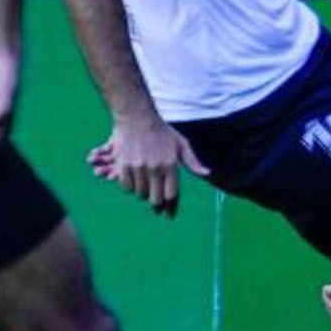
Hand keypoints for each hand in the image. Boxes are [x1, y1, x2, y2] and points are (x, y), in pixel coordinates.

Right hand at [88, 112, 208, 216]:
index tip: (169, 215)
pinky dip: (130, 187)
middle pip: (156, 199)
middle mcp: (155, 168)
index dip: (171, 208)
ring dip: (143, 194)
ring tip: (145, 188)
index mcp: (171, 164)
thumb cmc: (161, 130)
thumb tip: (207, 174)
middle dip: (157, 206)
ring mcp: (138, 167)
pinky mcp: (123, 165)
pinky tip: (133, 181)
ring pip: (140, 194)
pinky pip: (126, 186)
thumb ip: (192, 162)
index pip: (172, 194)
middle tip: (156, 208)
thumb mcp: (181, 144)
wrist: (136, 116)